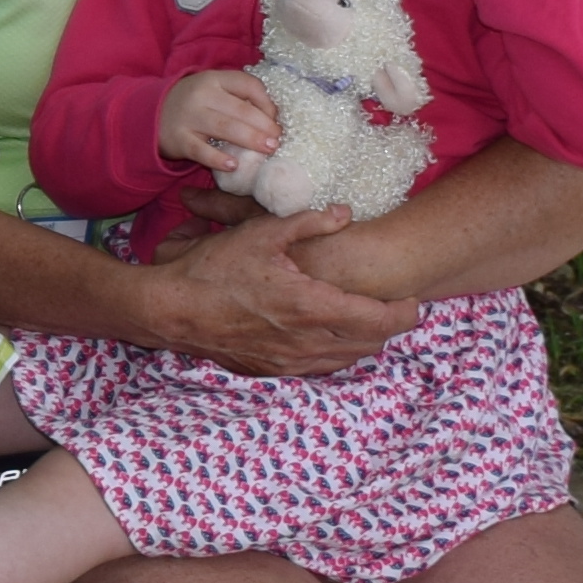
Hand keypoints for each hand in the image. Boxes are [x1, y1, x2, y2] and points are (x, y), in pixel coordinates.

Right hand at [137, 207, 408, 376]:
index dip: (405, 312)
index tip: (411, 298)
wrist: (172, 310)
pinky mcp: (272, 370)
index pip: (381, 320)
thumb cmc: (214, 270)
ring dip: (362, 341)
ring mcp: (290, 361)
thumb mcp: (261, 234)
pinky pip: (319, 367)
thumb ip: (309, 222)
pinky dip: (334, 352)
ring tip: (361, 316)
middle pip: (372, 344)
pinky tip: (325, 332)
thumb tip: (345, 213)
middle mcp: (308, 341)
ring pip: (348, 359)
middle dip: (388, 326)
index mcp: (312, 306)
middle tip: (389, 304)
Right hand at [161, 67, 289, 178]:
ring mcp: (189, 117)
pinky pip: (201, 150)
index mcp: (214, 79)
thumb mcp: (214, 91)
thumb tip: (273, 120)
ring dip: (250, 139)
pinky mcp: (179, 140)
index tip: (275, 119)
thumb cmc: (195, 105)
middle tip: (277, 140)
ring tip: (268, 149)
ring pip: (225, 128)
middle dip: (264, 125)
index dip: (267, 102)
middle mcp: (201, 95)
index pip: (248, 85)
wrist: (151, 115)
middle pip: (240, 109)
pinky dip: (217, 159)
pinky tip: (233, 165)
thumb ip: (239, 99)